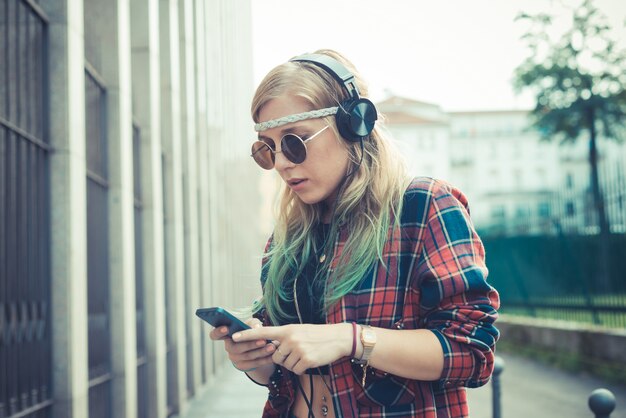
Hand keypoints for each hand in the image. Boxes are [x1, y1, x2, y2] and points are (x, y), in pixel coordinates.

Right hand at [209, 318, 276, 371]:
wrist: (257, 345)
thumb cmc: (252, 330)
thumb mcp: (252, 323)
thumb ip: (253, 323)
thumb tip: (256, 328)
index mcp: (227, 335)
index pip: (215, 335)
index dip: (218, 332)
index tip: (226, 328)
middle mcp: (228, 347)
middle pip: (235, 348)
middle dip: (250, 344)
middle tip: (263, 340)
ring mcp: (234, 358)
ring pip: (247, 356)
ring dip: (260, 352)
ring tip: (272, 346)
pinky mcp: (243, 366)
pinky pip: (254, 364)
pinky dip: (264, 359)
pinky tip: (273, 354)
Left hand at [232, 323, 351, 374]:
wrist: (338, 338)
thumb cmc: (317, 335)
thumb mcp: (299, 331)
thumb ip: (284, 338)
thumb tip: (272, 349)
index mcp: (287, 329)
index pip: (263, 332)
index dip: (247, 335)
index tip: (233, 337)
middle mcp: (290, 338)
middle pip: (275, 356)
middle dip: (284, 358)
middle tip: (298, 350)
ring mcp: (298, 349)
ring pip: (285, 365)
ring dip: (293, 363)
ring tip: (305, 353)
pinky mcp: (306, 360)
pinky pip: (295, 370)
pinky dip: (302, 368)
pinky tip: (310, 360)